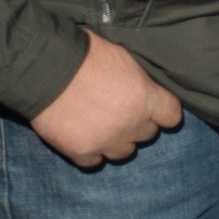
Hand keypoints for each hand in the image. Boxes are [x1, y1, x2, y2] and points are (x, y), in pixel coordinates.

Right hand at [30, 31, 181, 167]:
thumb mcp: (125, 60)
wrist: (47, 70)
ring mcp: (107, 141)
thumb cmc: (87, 56)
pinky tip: (85, 139)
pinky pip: (94, 162)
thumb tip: (140, 87)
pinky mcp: (81, 152)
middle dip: (137, 124)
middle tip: (121, 113)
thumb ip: (138, 82)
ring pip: (124, 152)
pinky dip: (92, 153)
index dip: (164, 113)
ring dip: (117, 141)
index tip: (156, 111)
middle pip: (147, 134)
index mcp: (147, 99)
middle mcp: (132, 124)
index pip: (171, 116)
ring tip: (103, 127)